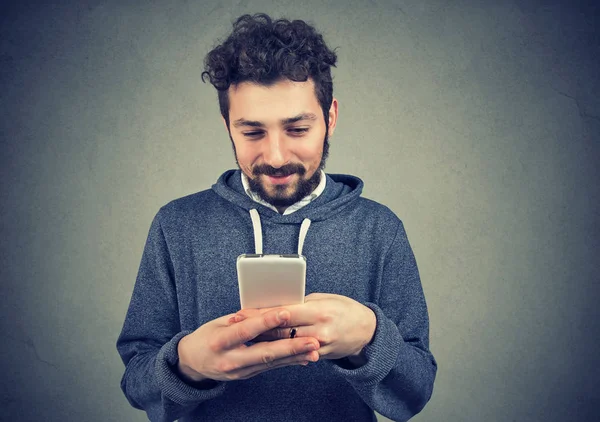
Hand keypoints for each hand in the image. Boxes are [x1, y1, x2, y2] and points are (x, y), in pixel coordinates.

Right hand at [176, 309, 319, 382]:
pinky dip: (289, 362)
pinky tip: (304, 358)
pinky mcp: (247, 375)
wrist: (192, 363)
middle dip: (291, 347)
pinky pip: (271, 367)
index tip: (285, 313)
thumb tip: (266, 310)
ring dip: (295, 356)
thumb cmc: (207, 336)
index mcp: (220, 341)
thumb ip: (242, 318)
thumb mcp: (218, 322)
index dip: (266, 322)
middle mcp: (231, 360)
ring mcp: (240, 371)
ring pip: (272, 362)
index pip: (247, 331)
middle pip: (265, 352)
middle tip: (312, 341)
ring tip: (314, 350)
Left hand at [234, 293, 376, 359]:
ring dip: (263, 341)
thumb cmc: (345, 309)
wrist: (367, 331)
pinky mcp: (319, 356)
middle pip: (280, 331)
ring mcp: (319, 347)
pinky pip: (295, 353)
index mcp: (318, 312)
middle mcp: (318, 331)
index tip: (243, 313)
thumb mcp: (324, 299)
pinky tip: (264, 348)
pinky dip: (279, 349)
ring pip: (284, 344)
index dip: (260, 314)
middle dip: (256, 328)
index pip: (283, 313)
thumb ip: (301, 303)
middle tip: (235, 325)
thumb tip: (278, 303)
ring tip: (244, 337)